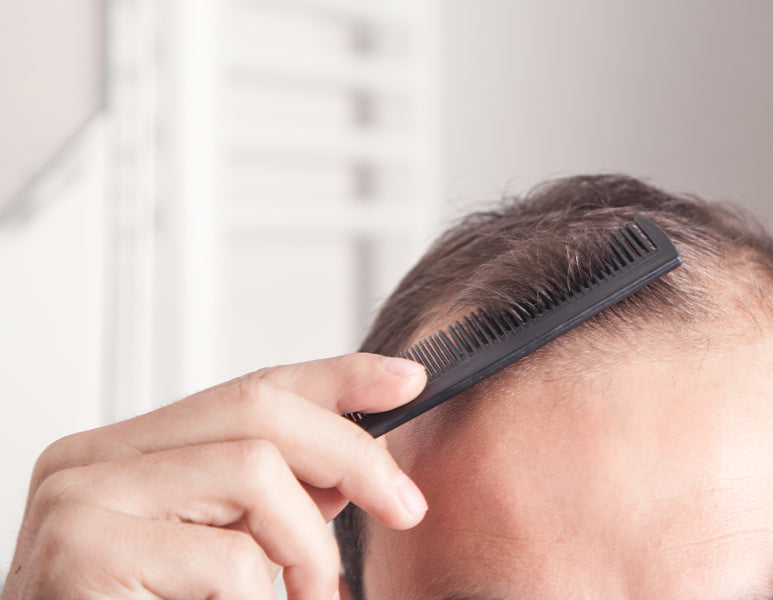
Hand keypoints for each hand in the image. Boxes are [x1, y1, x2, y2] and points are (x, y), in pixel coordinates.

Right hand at [1, 353, 427, 599]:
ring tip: (314, 598)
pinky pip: (230, 559)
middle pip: (256, 412)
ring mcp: (77, 504)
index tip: (406, 381)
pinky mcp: (85, 554)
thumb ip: (271, 499)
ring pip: (255, 473)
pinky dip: (265, 599)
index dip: (335, 380)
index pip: (245, 391)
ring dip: (310, 548)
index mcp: (117, 455)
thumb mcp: (222, 550)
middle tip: (406, 506)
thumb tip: (356, 460)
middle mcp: (85, 464)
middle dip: (350, 453)